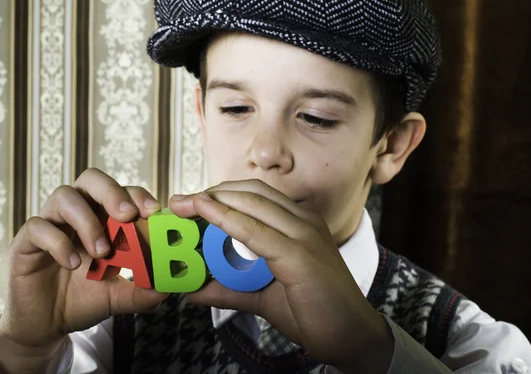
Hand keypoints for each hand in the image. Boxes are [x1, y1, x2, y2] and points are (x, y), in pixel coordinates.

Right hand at [0, 168, 166, 371]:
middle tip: (127, 215)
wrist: (45, 325)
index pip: (121, 192)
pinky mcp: (26, 241)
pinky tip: (72, 263)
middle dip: (112, 192)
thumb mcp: (117, 297)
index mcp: (101, 218)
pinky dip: (59, 242)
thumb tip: (167, 290)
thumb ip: (141, 292)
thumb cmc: (83, 299)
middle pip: (91, 179)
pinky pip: (38, 226)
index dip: (137, 195)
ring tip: (101, 252)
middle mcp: (76, 214)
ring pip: (64, 196)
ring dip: (87, 220)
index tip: (153, 211)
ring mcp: (50, 223)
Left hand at [169, 179, 392, 371]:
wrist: (352, 337)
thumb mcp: (263, 297)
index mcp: (300, 224)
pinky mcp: (301, 255)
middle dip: (211, 192)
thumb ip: (230, 290)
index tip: (190, 202)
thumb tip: (193, 291)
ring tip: (183, 204)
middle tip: (178, 201)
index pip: (256, 195)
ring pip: (253, 203)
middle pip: (251, 192)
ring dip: (214, 201)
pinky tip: (206, 214)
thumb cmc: (314, 312)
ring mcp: (304, 234)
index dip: (221, 193)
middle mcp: (304, 221)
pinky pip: (256, 232)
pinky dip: (227, 219)